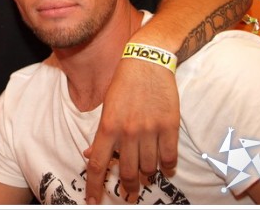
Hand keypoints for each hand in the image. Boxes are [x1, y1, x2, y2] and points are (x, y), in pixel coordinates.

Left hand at [83, 58, 178, 203]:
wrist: (147, 62)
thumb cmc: (123, 84)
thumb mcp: (106, 107)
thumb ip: (100, 135)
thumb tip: (89, 155)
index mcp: (108, 126)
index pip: (97, 164)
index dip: (94, 186)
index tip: (93, 201)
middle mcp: (128, 132)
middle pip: (126, 172)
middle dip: (127, 188)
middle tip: (129, 194)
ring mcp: (150, 130)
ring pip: (149, 168)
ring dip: (147, 176)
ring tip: (146, 176)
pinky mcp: (170, 127)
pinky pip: (169, 158)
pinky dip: (167, 166)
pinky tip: (164, 166)